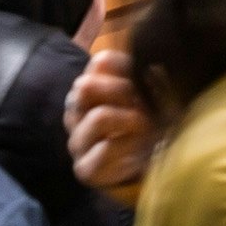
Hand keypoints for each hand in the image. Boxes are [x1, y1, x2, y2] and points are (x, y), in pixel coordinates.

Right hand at [65, 47, 153, 200]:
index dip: (129, 68)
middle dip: (122, 92)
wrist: (149, 169)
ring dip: (131, 121)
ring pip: (98, 117)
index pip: (101, 62)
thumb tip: (146, 56)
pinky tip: (142, 151)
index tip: (148, 81)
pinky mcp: (84, 168)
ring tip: (148, 128)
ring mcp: (77, 141)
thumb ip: (144, 73)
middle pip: (85, 86)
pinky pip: (106, 149)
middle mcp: (75, 112)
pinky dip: (130, 147)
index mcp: (89, 88)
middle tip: (146, 105)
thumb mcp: (150, 95)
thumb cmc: (148, 125)